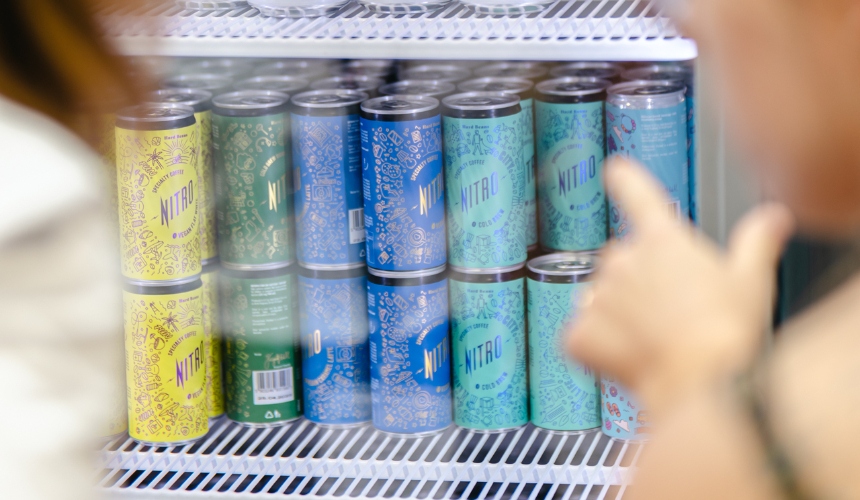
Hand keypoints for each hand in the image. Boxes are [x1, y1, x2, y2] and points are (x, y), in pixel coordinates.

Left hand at [566, 159, 793, 414]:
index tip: (613, 168)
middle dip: (637, 283)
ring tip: (652, 340)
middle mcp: (622, 260)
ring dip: (616, 314)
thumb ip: (756, 241)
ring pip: (598, 298)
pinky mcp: (579, 333)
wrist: (701, 381)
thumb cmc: (728, 331)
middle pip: (620, 260)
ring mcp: (597, 296)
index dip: (625, 181)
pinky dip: (596, 346)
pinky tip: (625, 359)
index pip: (638, 196)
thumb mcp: (752, 280)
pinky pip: (580, 335)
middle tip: (669, 312)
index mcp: (662, 241)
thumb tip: (774, 217)